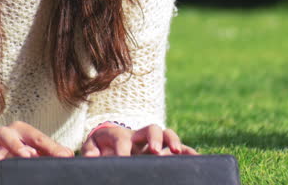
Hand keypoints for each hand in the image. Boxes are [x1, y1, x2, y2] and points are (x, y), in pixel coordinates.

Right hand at [0, 121, 73, 175]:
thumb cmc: (19, 149)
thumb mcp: (36, 151)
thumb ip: (50, 153)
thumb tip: (68, 157)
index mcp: (21, 131)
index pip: (35, 136)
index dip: (47, 146)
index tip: (58, 156)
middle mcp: (3, 134)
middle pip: (7, 133)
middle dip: (16, 145)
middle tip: (26, 156)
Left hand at [80, 124, 198, 156]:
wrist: (110, 141)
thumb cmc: (100, 147)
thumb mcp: (92, 148)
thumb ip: (90, 152)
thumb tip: (91, 158)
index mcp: (119, 134)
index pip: (121, 138)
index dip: (122, 148)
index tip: (123, 158)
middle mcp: (138, 135)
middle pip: (150, 129)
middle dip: (154, 138)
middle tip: (154, 151)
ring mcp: (152, 142)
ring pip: (167, 134)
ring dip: (174, 141)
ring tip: (177, 152)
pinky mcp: (163, 150)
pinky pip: (179, 148)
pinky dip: (188, 152)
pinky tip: (198, 158)